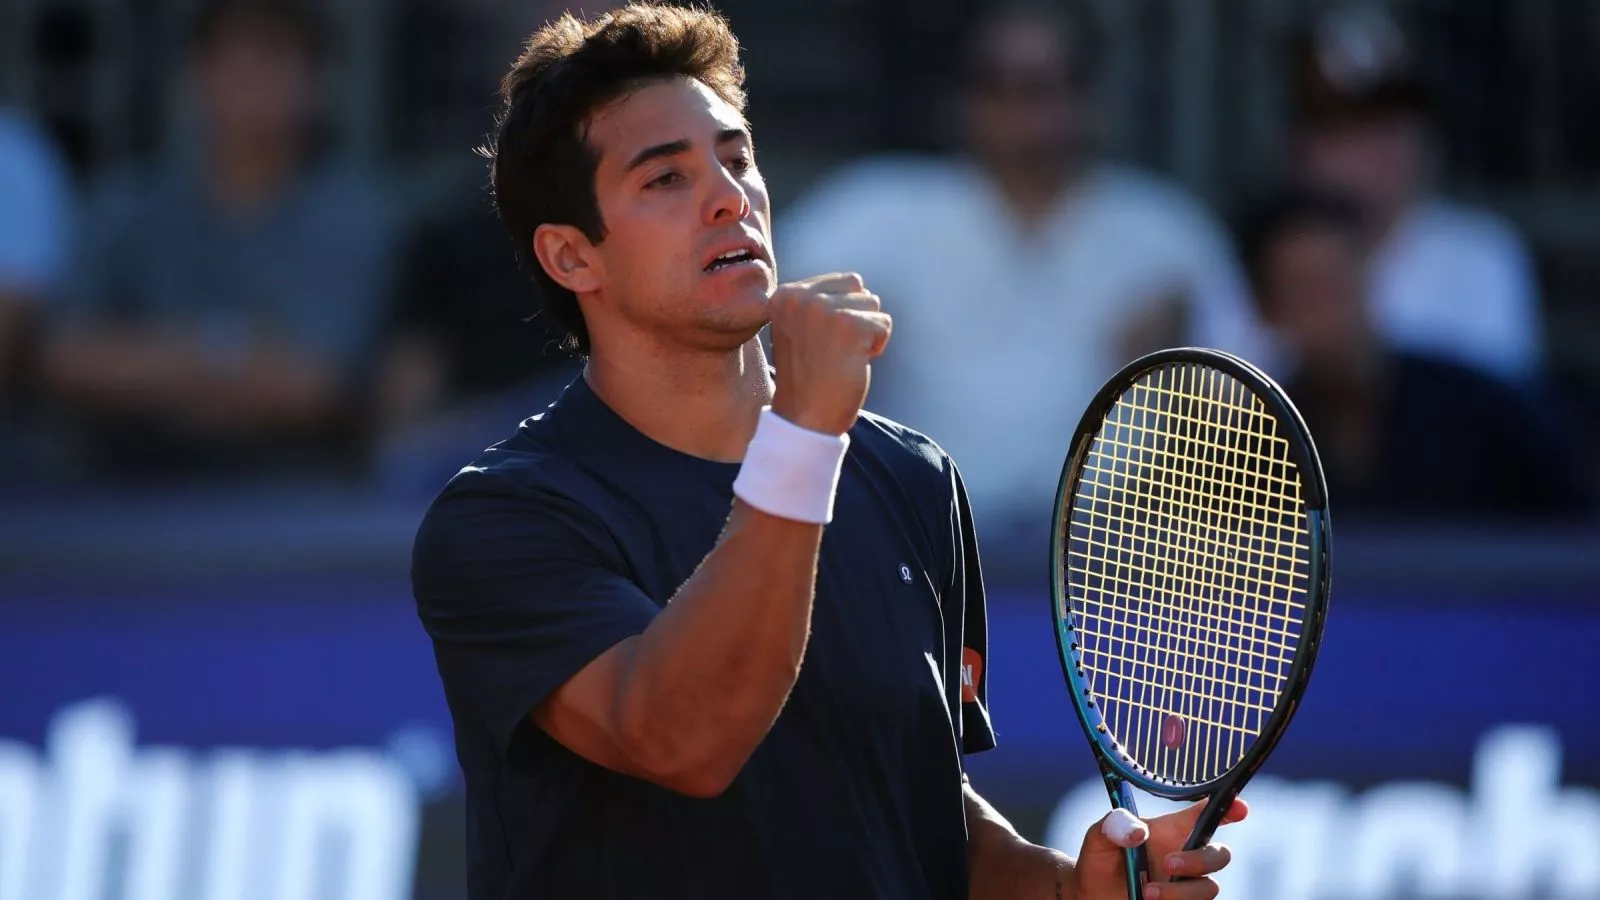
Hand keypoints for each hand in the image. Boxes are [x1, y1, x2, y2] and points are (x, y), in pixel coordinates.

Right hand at [768, 272, 890, 435]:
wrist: (805, 417)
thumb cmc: (809, 377)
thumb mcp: (800, 329)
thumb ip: (817, 301)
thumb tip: (857, 283)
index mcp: (785, 295)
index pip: (843, 281)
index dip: (843, 314)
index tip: (821, 342)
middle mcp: (801, 297)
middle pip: (860, 289)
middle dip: (857, 318)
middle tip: (833, 350)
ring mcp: (824, 310)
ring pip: (873, 305)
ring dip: (866, 333)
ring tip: (841, 357)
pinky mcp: (849, 325)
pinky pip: (884, 325)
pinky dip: (876, 347)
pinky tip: (853, 363)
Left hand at [1069, 799, 1247, 899]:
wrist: (1090, 896)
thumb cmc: (1099, 859)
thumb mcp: (1099, 836)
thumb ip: (1115, 825)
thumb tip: (1139, 833)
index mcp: (1172, 832)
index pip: (1206, 816)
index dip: (1229, 809)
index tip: (1240, 808)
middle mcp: (1185, 858)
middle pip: (1219, 855)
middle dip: (1199, 860)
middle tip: (1168, 863)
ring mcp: (1186, 886)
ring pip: (1208, 889)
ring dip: (1180, 891)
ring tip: (1146, 893)